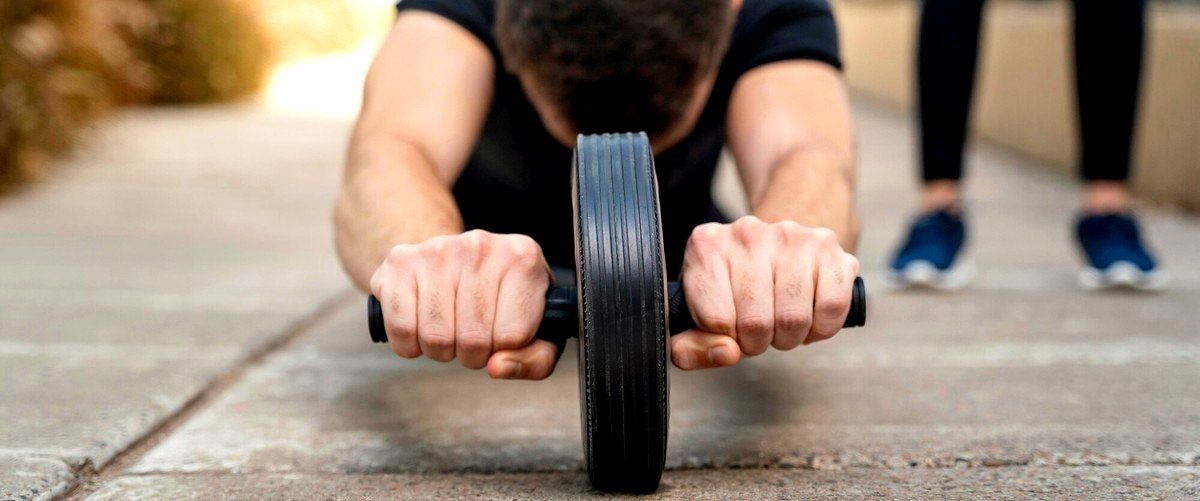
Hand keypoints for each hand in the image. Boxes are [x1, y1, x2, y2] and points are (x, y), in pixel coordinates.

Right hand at [369, 230, 556, 379]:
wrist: (456, 259)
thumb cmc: (502, 301)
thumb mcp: (537, 330)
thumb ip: (535, 360)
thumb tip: (497, 367)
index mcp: (523, 257)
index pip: (513, 336)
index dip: (505, 351)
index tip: (502, 337)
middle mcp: (481, 245)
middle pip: (472, 339)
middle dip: (472, 354)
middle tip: (473, 338)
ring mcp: (438, 250)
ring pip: (435, 338)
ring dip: (441, 351)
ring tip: (450, 331)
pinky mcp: (400, 261)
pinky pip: (401, 328)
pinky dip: (409, 344)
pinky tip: (422, 327)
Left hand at [672, 216, 859, 369]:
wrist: (772, 245)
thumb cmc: (733, 286)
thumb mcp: (698, 312)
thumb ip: (691, 346)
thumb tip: (726, 354)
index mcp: (705, 248)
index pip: (716, 321)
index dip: (727, 340)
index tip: (731, 330)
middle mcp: (747, 234)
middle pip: (757, 323)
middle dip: (759, 342)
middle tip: (759, 331)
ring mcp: (791, 236)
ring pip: (795, 319)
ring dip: (790, 337)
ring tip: (781, 322)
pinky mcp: (828, 246)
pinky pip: (832, 307)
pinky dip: (822, 327)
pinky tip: (809, 316)